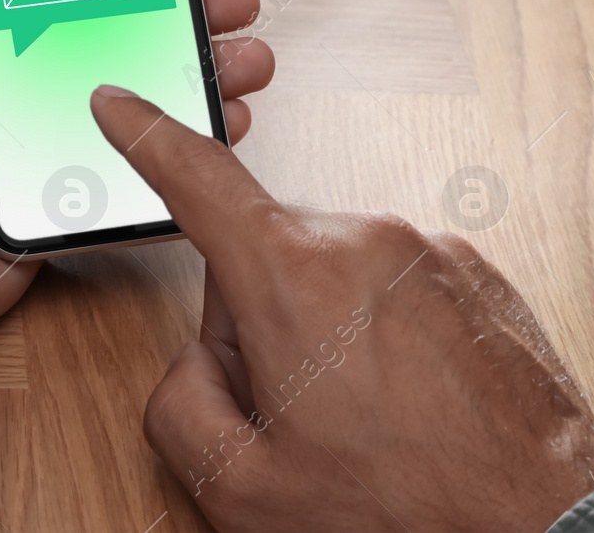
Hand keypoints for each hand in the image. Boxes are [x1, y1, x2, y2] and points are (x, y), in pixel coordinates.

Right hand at [90, 89, 593, 530]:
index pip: (196, 178)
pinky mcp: (474, 275)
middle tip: (296, 408)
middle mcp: (363, 241)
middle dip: (257, 320)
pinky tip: (409, 402)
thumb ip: (177, 404)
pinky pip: (392, 284)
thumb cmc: (410, 513)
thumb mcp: (242, 487)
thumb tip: (197, 363)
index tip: (118, 102)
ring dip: (325, 330)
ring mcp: (427, 253)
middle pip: (262, 252)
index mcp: (292, 276)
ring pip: (330, 271)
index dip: (145, 134)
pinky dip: (383, 332)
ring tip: (369, 418)